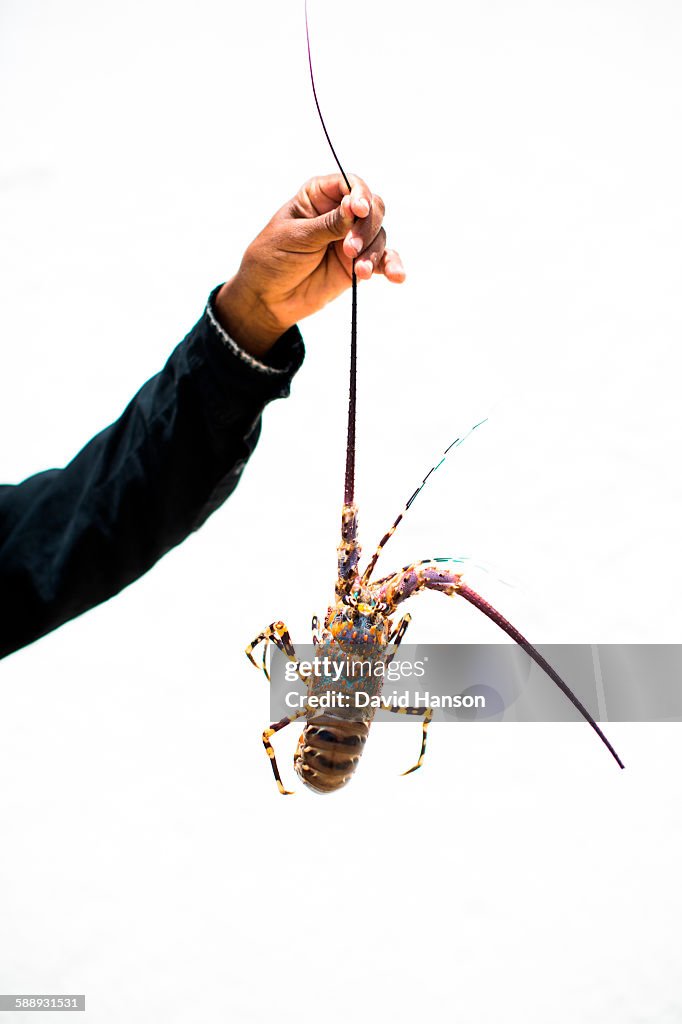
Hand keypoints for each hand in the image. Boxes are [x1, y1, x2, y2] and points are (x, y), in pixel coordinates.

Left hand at [214, 173, 404, 357]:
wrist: (268, 298)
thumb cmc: (272, 259)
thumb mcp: (296, 237)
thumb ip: (328, 224)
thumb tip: (356, 207)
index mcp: (319, 196)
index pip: (350, 184)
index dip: (359, 194)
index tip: (359, 210)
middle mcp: (340, 214)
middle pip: (372, 208)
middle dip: (367, 228)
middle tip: (350, 250)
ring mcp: (351, 239)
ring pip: (379, 236)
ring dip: (374, 253)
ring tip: (360, 272)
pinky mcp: (358, 264)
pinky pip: (383, 261)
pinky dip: (392, 267)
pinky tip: (397, 277)